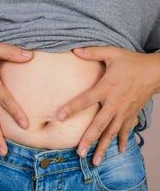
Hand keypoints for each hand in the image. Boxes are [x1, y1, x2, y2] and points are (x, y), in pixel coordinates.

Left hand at [57, 46, 159, 165]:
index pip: (86, 99)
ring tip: (95, 161)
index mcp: (107, 87)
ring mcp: (125, 111)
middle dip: (89, 139)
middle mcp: (115, 102)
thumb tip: (73, 49)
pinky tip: (119, 151)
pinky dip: (123, 141)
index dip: (72, 108)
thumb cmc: (131, 62)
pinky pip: (127, 130)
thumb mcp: (112, 53)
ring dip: (104, 147)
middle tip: (79, 153)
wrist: (156, 71)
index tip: (59, 117)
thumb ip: (92, 52)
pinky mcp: (133, 114)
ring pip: (113, 132)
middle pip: (100, 124)